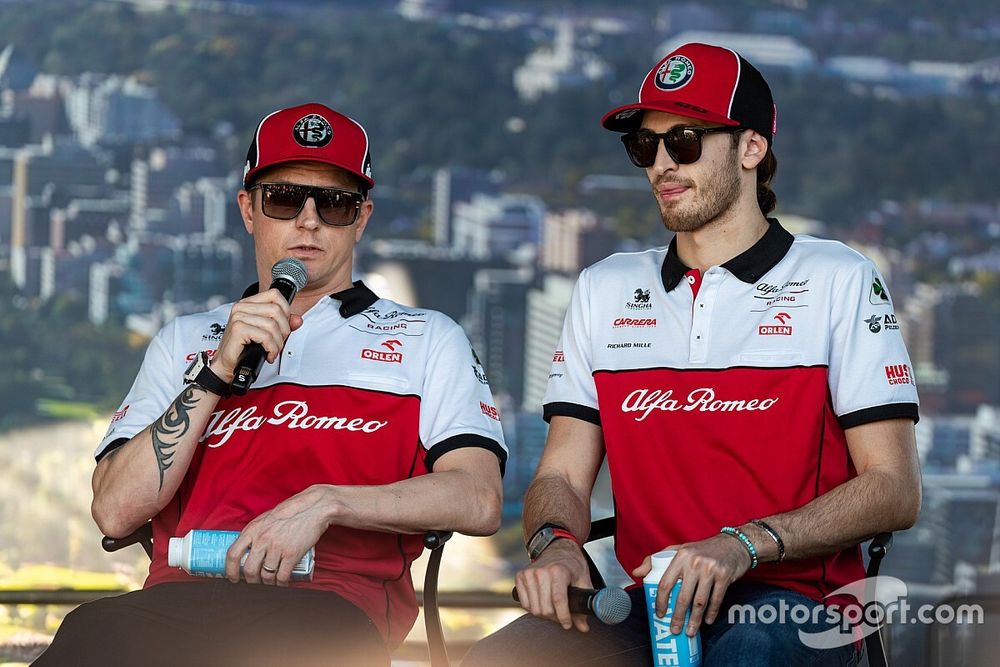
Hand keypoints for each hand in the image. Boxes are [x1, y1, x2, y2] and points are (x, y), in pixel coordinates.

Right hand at [210, 288, 303, 382]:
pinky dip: (271, 348)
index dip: (286, 311)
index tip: (283, 327)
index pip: (275, 295)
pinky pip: (266, 336)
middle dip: (284, 330)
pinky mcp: (238, 329)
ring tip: (272, 350)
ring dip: (277, 343)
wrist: (227, 365)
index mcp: (248, 303)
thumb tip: (298, 319)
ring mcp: (238, 317)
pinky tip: (268, 354)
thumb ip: (283, 324)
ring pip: (272, 325)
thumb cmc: (244, 348)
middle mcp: (241, 307)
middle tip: (278, 343)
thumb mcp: (267, 333)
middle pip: (277, 310)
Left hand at [225, 485, 330, 585]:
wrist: (314, 507)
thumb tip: (247, 549)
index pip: (233, 554)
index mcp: (253, 529)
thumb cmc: (291, 511)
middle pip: (249, 569)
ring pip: (266, 576)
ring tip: (270, 584)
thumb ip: (256, 533)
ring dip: (267, 584)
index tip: (233, 578)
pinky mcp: (292, 554)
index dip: (230, 570)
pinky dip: (281, 584)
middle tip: (255, 583)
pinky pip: (282, 576)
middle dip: (251, 581)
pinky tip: (281, 584)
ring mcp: (277, 547)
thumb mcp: (266, 518)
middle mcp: (262, 539)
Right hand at [514, 539, 592, 631]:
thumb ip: (583, 603)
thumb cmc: (571, 563)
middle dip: (555, 617)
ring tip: (553, 610)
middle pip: (545, 608)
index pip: (558, 600)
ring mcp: (528, 573)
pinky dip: (533, 608)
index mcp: (558, 571)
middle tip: (562, 616)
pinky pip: (525, 603)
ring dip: (544, 614)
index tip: (568, 624)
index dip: (563, 617)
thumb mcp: (583, 580)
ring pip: (534, 609)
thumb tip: (583, 627)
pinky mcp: (520, 576)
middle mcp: (541, 571)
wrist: (556, 547)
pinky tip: (542, 603)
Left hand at [632, 533, 751, 635]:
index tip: (659, 614)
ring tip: (690, 631)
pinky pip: (716, 599)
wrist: (733, 544)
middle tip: (674, 630)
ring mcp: (710, 569)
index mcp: (680, 556)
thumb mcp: (678, 549)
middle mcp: (694, 562)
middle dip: (677, 617)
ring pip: (699, 601)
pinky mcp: (724, 576)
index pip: (665, 582)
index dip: (661, 601)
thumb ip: (655, 559)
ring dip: (694, 620)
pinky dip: (711, 613)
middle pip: (682, 596)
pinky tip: (707, 621)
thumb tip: (636, 573)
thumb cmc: (702, 549)